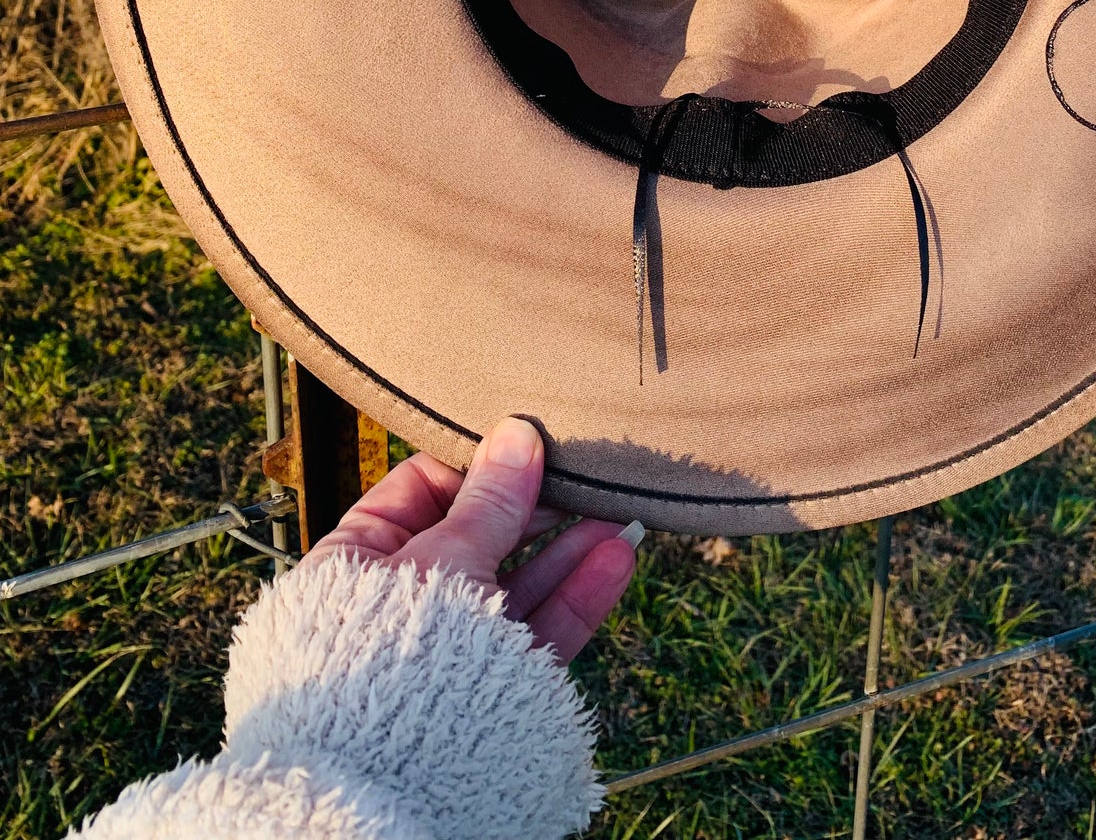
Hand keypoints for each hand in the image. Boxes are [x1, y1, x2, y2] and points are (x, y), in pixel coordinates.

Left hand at [310, 416, 638, 661]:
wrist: (389, 785)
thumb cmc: (387, 663)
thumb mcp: (442, 560)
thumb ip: (488, 502)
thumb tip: (516, 433)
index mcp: (356, 563)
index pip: (421, 490)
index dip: (476, 464)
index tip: (525, 442)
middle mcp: (400, 605)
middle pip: (479, 537)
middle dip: (536, 507)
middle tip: (582, 473)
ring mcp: (447, 648)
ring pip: (515, 584)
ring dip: (568, 547)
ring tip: (616, 511)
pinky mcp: (487, 688)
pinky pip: (534, 632)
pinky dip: (573, 595)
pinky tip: (613, 559)